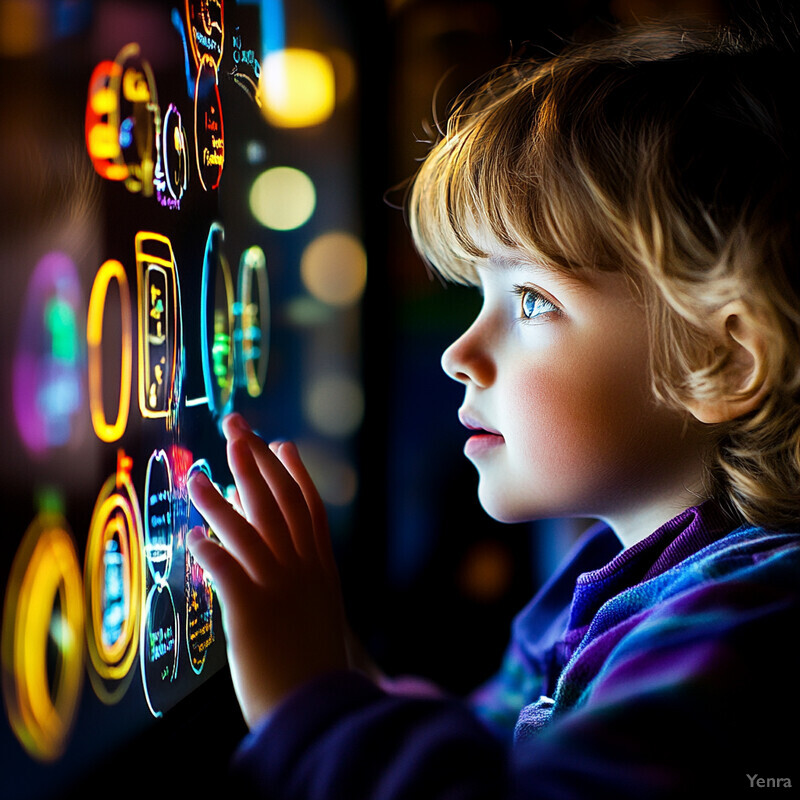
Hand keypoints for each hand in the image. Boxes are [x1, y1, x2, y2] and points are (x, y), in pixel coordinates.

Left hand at [187, 413, 348, 728]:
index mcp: (321, 569)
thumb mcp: (319, 613)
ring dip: (220, 500)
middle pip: (278, 504)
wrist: (319, 710)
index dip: (294, 473)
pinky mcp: (252, 612)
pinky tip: (191, 534)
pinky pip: (227, 570)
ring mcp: (280, 588)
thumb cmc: (315, 666)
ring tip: (196, 476)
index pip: (309, 508)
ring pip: (249, 530)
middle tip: (236, 428)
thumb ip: (307, 580)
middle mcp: (304, 570)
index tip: (279, 443)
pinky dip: (209, 549)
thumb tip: (287, 554)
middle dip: (255, 462)